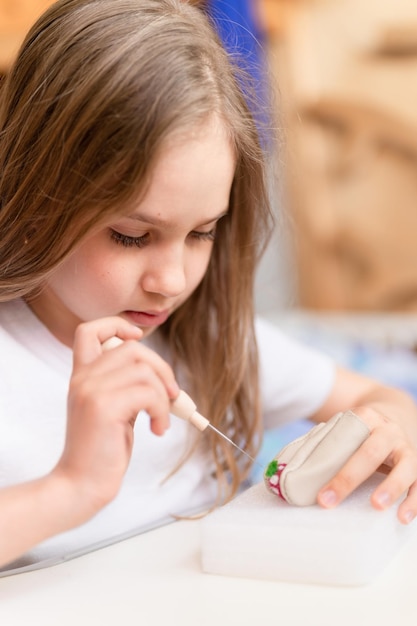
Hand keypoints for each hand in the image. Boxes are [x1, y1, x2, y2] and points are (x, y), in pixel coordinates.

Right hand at [53, 317, 178, 519]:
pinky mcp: (104, 407)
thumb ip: (126, 387)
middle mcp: (83, 378)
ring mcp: (91, 390)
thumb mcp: (113, 409)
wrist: (81, 485)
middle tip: (171, 396)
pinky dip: (163, 410)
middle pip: (132, 348)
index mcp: (82, 376)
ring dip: (165, 396)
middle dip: (162, 369)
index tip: (138, 341)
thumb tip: (164, 377)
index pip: (89, 330)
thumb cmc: (101, 451)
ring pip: (145, 371)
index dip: (117, 325)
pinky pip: (149, 393)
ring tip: (161, 420)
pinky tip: (157, 429)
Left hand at [317, 405, 416, 523]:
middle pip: (370, 453)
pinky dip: (414, 501)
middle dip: (348, 479)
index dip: (330, 462)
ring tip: (376, 506)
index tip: (317, 491)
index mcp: (367, 418)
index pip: (347, 439)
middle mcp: (389, 431)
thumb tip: (292, 470)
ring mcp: (407, 449)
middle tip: (329, 501)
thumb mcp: (348, 427)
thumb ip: (328, 442)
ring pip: (405, 467)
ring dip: (391, 487)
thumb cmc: (363, 430)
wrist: (397, 414)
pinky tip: (403, 517)